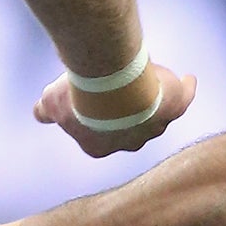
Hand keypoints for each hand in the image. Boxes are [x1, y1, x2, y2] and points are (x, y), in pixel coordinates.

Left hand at [33, 62, 195, 158]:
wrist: (109, 87)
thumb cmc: (78, 96)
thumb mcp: (53, 101)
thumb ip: (46, 110)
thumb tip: (39, 114)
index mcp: (99, 147)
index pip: (97, 134)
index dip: (94, 116)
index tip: (95, 101)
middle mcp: (130, 142)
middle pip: (130, 127)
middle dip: (126, 112)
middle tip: (121, 90)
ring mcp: (155, 126)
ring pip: (157, 114)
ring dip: (153, 98)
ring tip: (151, 80)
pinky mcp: (174, 107)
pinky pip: (184, 99)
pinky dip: (185, 88)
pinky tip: (187, 79)